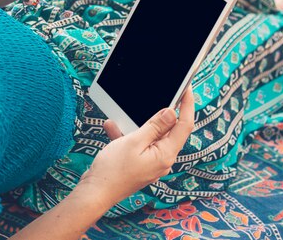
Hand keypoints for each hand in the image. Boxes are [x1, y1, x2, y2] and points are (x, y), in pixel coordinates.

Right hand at [78, 87, 194, 208]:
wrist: (95, 193)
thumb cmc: (112, 170)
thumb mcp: (134, 141)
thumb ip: (155, 126)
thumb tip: (172, 112)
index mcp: (165, 154)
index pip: (184, 126)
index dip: (187, 105)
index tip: (186, 88)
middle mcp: (162, 160)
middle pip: (169, 130)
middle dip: (160, 113)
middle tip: (159, 96)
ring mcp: (151, 163)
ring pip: (151, 136)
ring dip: (138, 125)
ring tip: (123, 116)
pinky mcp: (140, 164)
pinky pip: (138, 145)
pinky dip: (127, 136)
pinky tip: (113, 127)